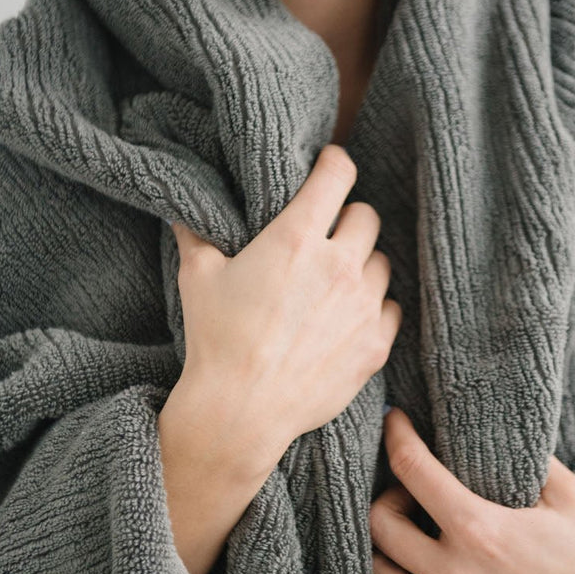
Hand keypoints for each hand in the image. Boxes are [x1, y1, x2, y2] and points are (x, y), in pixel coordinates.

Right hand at [170, 143, 401, 468]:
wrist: (242, 410)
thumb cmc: (217, 341)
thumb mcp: (198, 278)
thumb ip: (197, 235)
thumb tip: (183, 209)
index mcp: (298, 238)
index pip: (338, 174)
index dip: (334, 163)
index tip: (329, 165)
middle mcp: (339, 265)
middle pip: (367, 217)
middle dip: (348, 219)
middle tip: (328, 234)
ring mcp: (363, 306)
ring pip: (381, 263)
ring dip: (362, 265)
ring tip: (335, 282)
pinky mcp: (375, 344)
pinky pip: (391, 308)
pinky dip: (374, 307)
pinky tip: (347, 317)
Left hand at [370, 406, 574, 573]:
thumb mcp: (569, 496)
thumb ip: (526, 458)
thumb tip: (489, 429)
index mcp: (480, 529)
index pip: (411, 468)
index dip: (396, 435)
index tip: (393, 422)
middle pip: (379, 523)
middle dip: (387, 496)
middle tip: (408, 495)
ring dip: (382, 548)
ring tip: (406, 538)